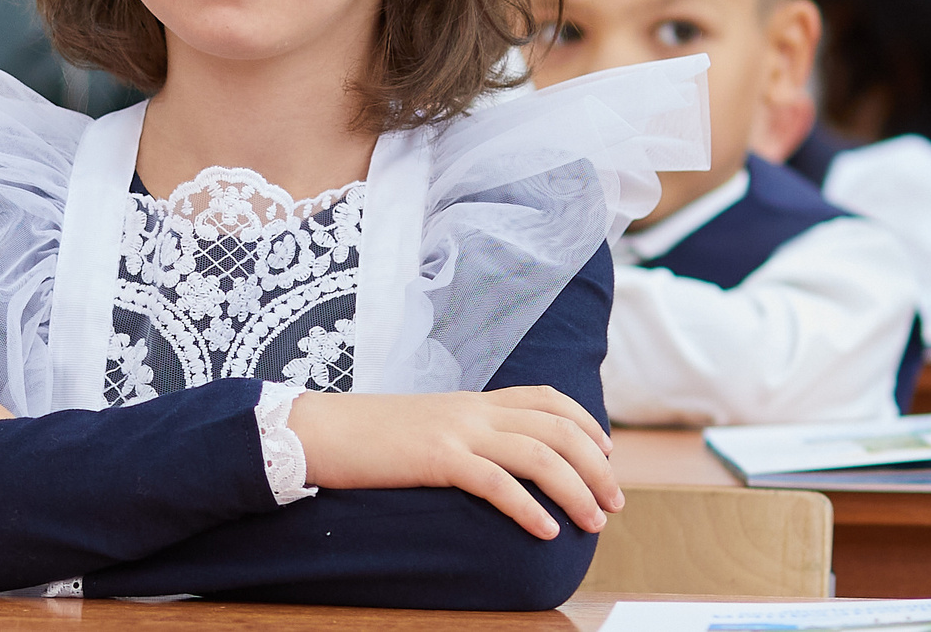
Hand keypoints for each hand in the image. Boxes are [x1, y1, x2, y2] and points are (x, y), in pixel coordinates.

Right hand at [287, 385, 620, 539]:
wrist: (317, 430)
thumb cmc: (368, 437)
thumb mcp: (426, 425)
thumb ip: (463, 434)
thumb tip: (494, 460)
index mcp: (471, 400)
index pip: (546, 398)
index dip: (587, 423)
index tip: (607, 453)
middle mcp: (471, 409)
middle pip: (556, 428)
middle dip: (597, 466)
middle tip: (613, 504)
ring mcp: (455, 430)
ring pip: (538, 453)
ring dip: (576, 490)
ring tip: (593, 523)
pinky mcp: (435, 457)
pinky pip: (496, 481)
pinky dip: (529, 508)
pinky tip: (545, 532)